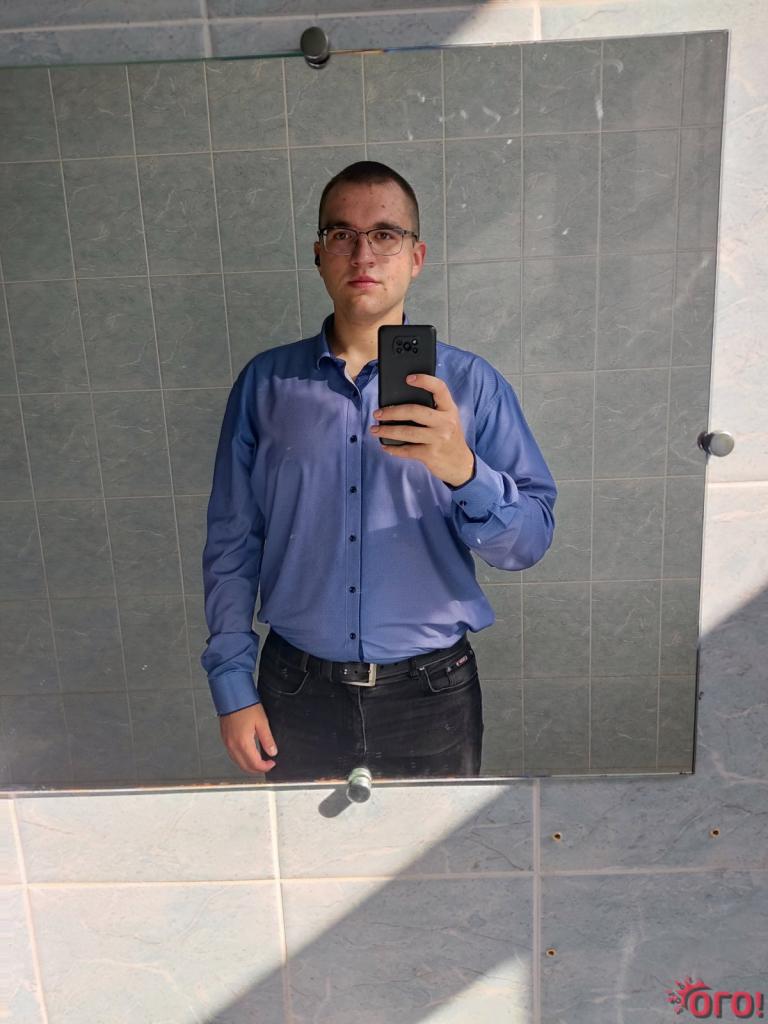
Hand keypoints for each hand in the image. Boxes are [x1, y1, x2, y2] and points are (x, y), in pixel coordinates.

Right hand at [219, 703, 278, 773]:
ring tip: (259, 761)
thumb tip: (273, 752)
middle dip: (257, 769)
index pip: (255, 764)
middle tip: (267, 764)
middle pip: (245, 767)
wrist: (232, 697)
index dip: (265, 767)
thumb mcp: (262, 722)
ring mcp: (227, 743)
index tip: (272, 763)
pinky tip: (247, 755)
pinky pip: (233, 756)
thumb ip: (267, 739)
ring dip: (249, 766)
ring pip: (238, 763)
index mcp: (243, 743)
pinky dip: (241, 760)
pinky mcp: (224, 739)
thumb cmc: (246, 706)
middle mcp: (233, 745)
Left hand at [370, 373, 475, 487]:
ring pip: (407, 432)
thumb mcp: (448, 419)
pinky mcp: (431, 454)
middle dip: (392, 412)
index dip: (425, 381)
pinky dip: (394, 449)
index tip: (408, 378)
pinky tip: (386, 446)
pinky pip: (407, 450)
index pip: (440, 389)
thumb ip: (433, 409)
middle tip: (378, 413)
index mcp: (449, 409)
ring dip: (387, 431)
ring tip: (375, 429)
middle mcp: (446, 422)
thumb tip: (400, 402)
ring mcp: (438, 439)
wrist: (460, 464)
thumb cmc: (449, 437)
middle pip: (415, 411)